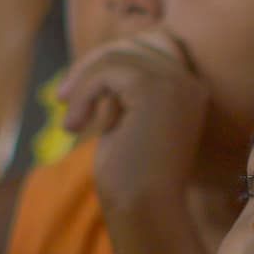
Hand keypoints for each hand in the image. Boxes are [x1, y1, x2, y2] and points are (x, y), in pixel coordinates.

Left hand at [56, 28, 211, 213]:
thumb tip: (98, 64)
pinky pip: (107, 71)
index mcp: (189, 90)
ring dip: (82, 84)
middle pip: (134, 42)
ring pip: (117, 55)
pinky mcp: (154, 89)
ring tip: (70, 122)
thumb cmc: (131, 178)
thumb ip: (122, 91)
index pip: (152, 44)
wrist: (143, 210)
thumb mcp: (125, 122)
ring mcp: (176, 83)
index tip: (81, 92)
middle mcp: (190, 82)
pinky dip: (83, 95)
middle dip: (93, 65)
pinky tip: (76, 127)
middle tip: (64, 99)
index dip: (114, 58)